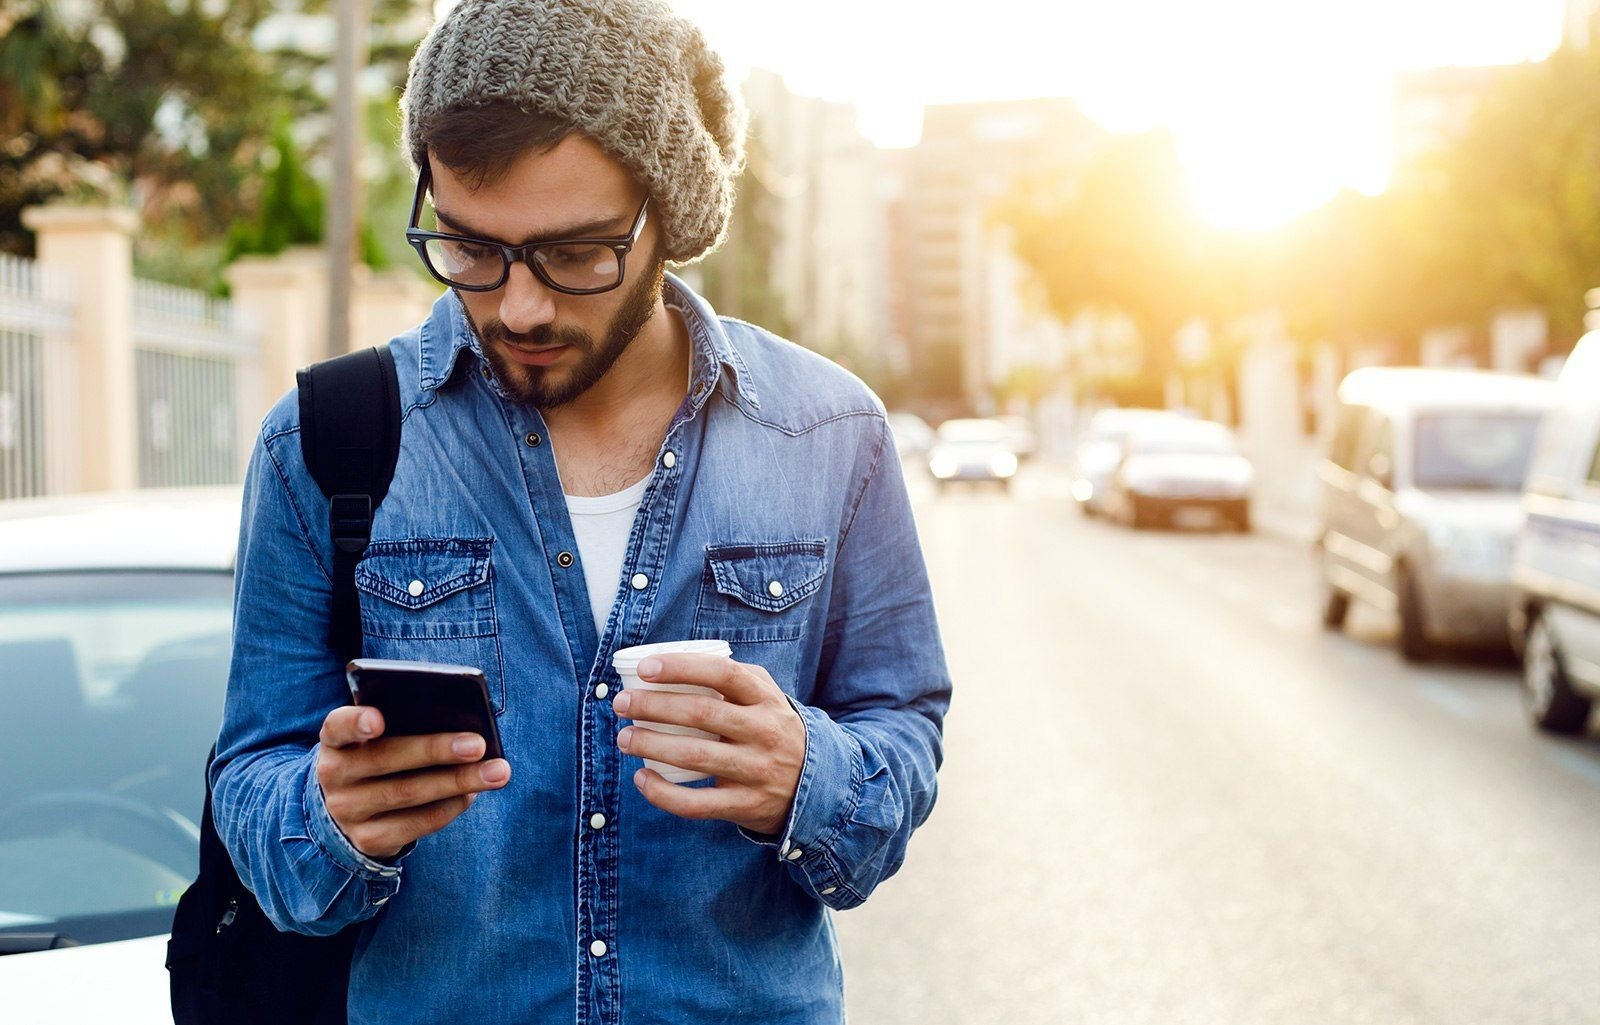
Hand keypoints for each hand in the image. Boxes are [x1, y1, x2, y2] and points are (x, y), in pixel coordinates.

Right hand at [316, 706, 510, 859]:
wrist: (350, 810)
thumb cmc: (378, 757)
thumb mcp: (379, 739)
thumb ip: (405, 725)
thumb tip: (462, 725)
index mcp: (336, 740)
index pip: (338, 726)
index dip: (357, 722)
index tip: (378, 719)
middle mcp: (334, 776)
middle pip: (387, 760)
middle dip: (436, 750)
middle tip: (479, 745)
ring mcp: (348, 811)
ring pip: (408, 793)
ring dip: (458, 781)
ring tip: (496, 771)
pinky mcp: (369, 840)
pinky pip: (417, 823)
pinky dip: (451, 807)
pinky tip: (473, 793)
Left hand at [613, 654, 804, 835]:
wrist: (815, 785)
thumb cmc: (775, 731)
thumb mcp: (768, 698)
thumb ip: (735, 676)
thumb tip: (678, 661)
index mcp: (766, 700)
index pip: (723, 674)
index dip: (681, 668)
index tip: (645, 669)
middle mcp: (764, 732)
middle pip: (701, 713)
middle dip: (653, 706)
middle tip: (621, 704)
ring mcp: (756, 771)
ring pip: (694, 756)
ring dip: (651, 745)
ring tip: (624, 738)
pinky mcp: (745, 805)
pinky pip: (696, 803)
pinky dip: (662, 793)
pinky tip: (642, 778)